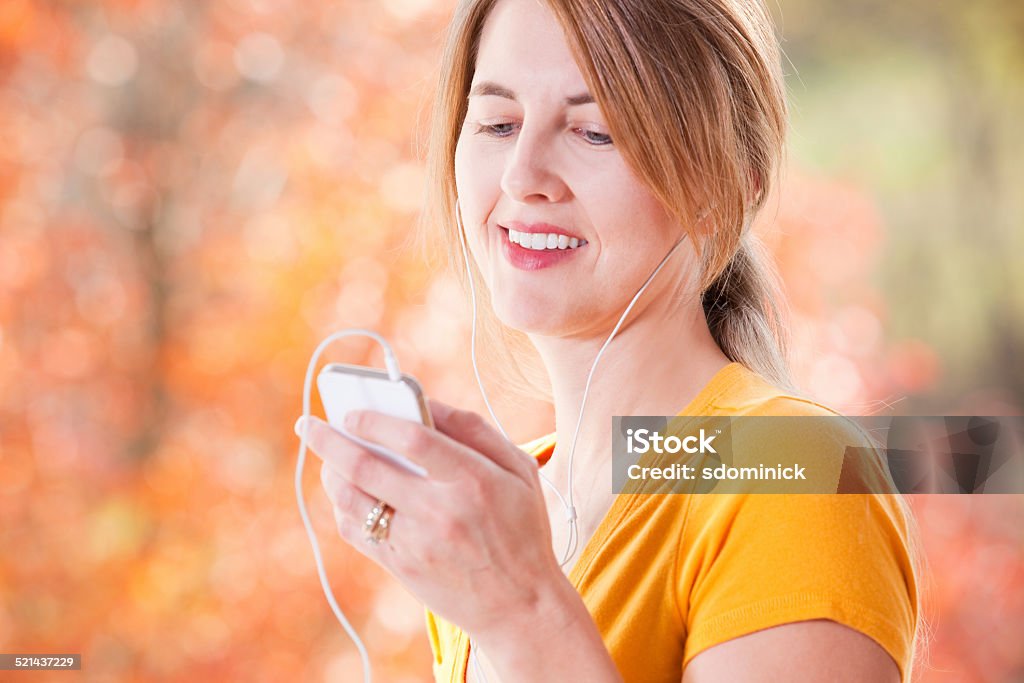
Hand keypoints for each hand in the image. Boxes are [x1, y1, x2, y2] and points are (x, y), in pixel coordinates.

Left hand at [297, 398, 562, 638]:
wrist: (522, 606)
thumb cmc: (522, 529)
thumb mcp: (519, 470)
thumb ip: (476, 430)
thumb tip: (427, 403)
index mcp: (474, 480)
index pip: (412, 438)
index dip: (375, 420)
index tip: (352, 411)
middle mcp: (441, 511)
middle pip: (367, 466)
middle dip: (329, 440)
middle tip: (307, 425)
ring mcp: (416, 543)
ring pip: (352, 499)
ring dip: (330, 473)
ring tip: (326, 456)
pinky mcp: (401, 567)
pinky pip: (355, 531)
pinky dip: (342, 506)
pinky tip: (344, 492)